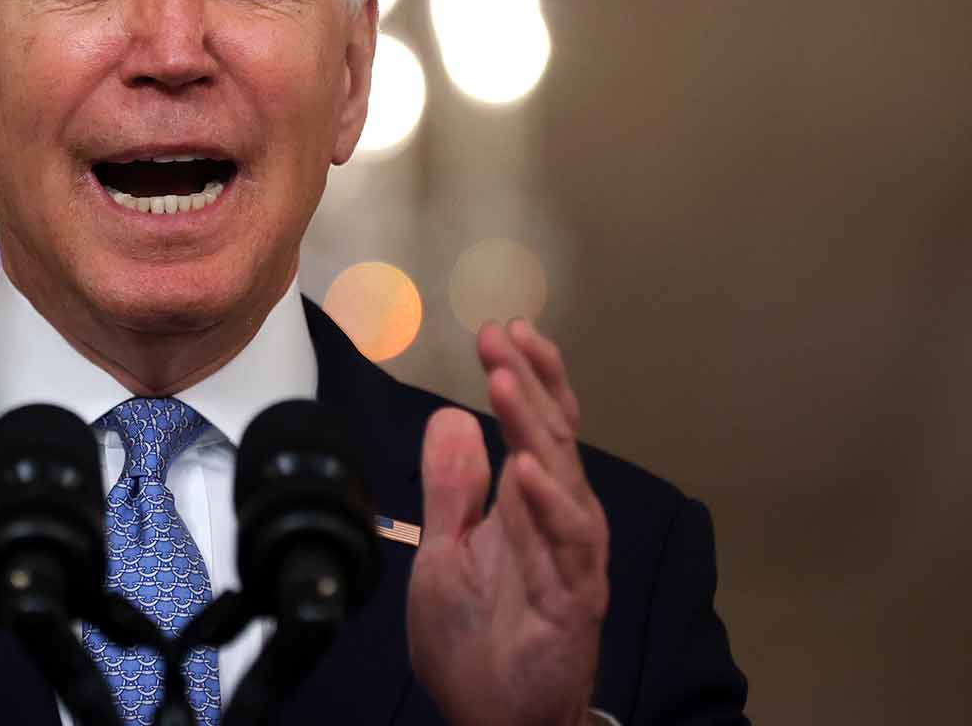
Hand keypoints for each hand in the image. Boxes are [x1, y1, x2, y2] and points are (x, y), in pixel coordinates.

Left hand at [407, 319, 608, 725]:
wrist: (493, 720)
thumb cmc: (475, 641)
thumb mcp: (444, 550)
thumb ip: (450, 487)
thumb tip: (451, 417)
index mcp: (528, 505)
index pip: (537, 426)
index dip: (527, 377)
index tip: (502, 330)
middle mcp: (557, 521)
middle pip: (551, 437)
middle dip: (527, 382)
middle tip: (500, 336)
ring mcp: (570, 559)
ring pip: (561, 479)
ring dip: (535, 428)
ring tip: (504, 382)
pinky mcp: (572, 600)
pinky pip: (567, 547)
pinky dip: (548, 506)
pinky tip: (524, 470)